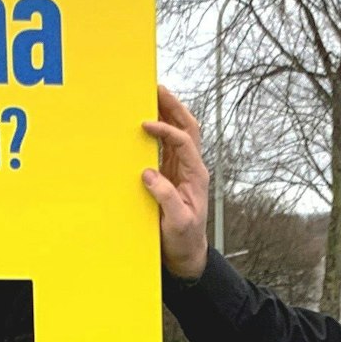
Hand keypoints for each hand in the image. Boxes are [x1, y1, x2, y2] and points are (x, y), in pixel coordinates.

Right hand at [141, 84, 210, 280]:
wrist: (186, 253)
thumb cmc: (184, 239)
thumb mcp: (177, 222)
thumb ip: (165, 197)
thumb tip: (148, 173)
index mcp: (196, 175)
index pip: (183, 142)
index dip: (166, 130)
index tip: (145, 124)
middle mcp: (191, 167)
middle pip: (187, 128)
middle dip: (173, 106)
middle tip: (157, 88)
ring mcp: (181, 170)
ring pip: (178, 132)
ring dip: (167, 113)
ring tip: (151, 95)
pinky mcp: (171, 174)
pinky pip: (166, 145)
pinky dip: (158, 130)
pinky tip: (145, 121)